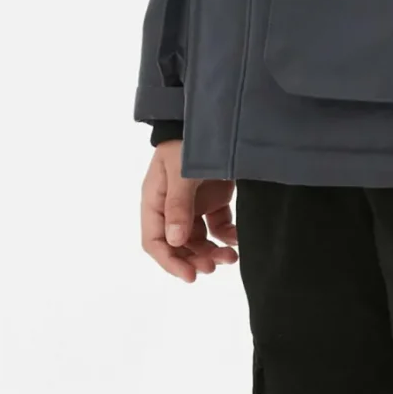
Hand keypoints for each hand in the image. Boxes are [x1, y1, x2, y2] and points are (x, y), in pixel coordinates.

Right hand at [141, 139, 237, 282]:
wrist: (215, 118)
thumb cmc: (188, 142)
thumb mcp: (181, 172)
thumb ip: (178, 205)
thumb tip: (174, 241)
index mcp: (155, 200)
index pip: (154, 241)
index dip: (169, 262)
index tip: (189, 276)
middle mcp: (171, 207)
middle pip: (178, 245)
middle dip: (194, 259)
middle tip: (214, 267)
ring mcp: (193, 204)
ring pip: (199, 240)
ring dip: (212, 252)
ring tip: (231, 257)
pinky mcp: (213, 200)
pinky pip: (218, 227)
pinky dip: (227, 237)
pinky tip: (238, 239)